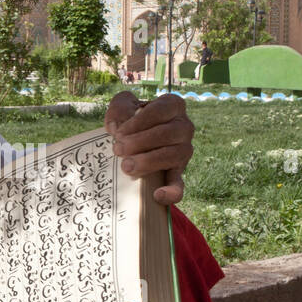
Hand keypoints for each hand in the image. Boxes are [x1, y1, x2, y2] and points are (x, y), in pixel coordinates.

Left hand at [104, 90, 193, 204]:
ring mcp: (184, 151)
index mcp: (173, 106)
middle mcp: (184, 127)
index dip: (139, 122)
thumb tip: (116, 126)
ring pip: (174, 156)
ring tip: (126, 166)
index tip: (119, 133)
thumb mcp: (124, 106)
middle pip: (168, 133)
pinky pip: (180, 184)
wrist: (135, 140)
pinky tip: (157, 195)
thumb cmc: (131, 119)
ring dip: (149, 162)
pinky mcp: (178, 173)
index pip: (161, 110)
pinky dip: (172, 192)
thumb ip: (119, 107)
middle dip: (140, 142)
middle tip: (118, 149)